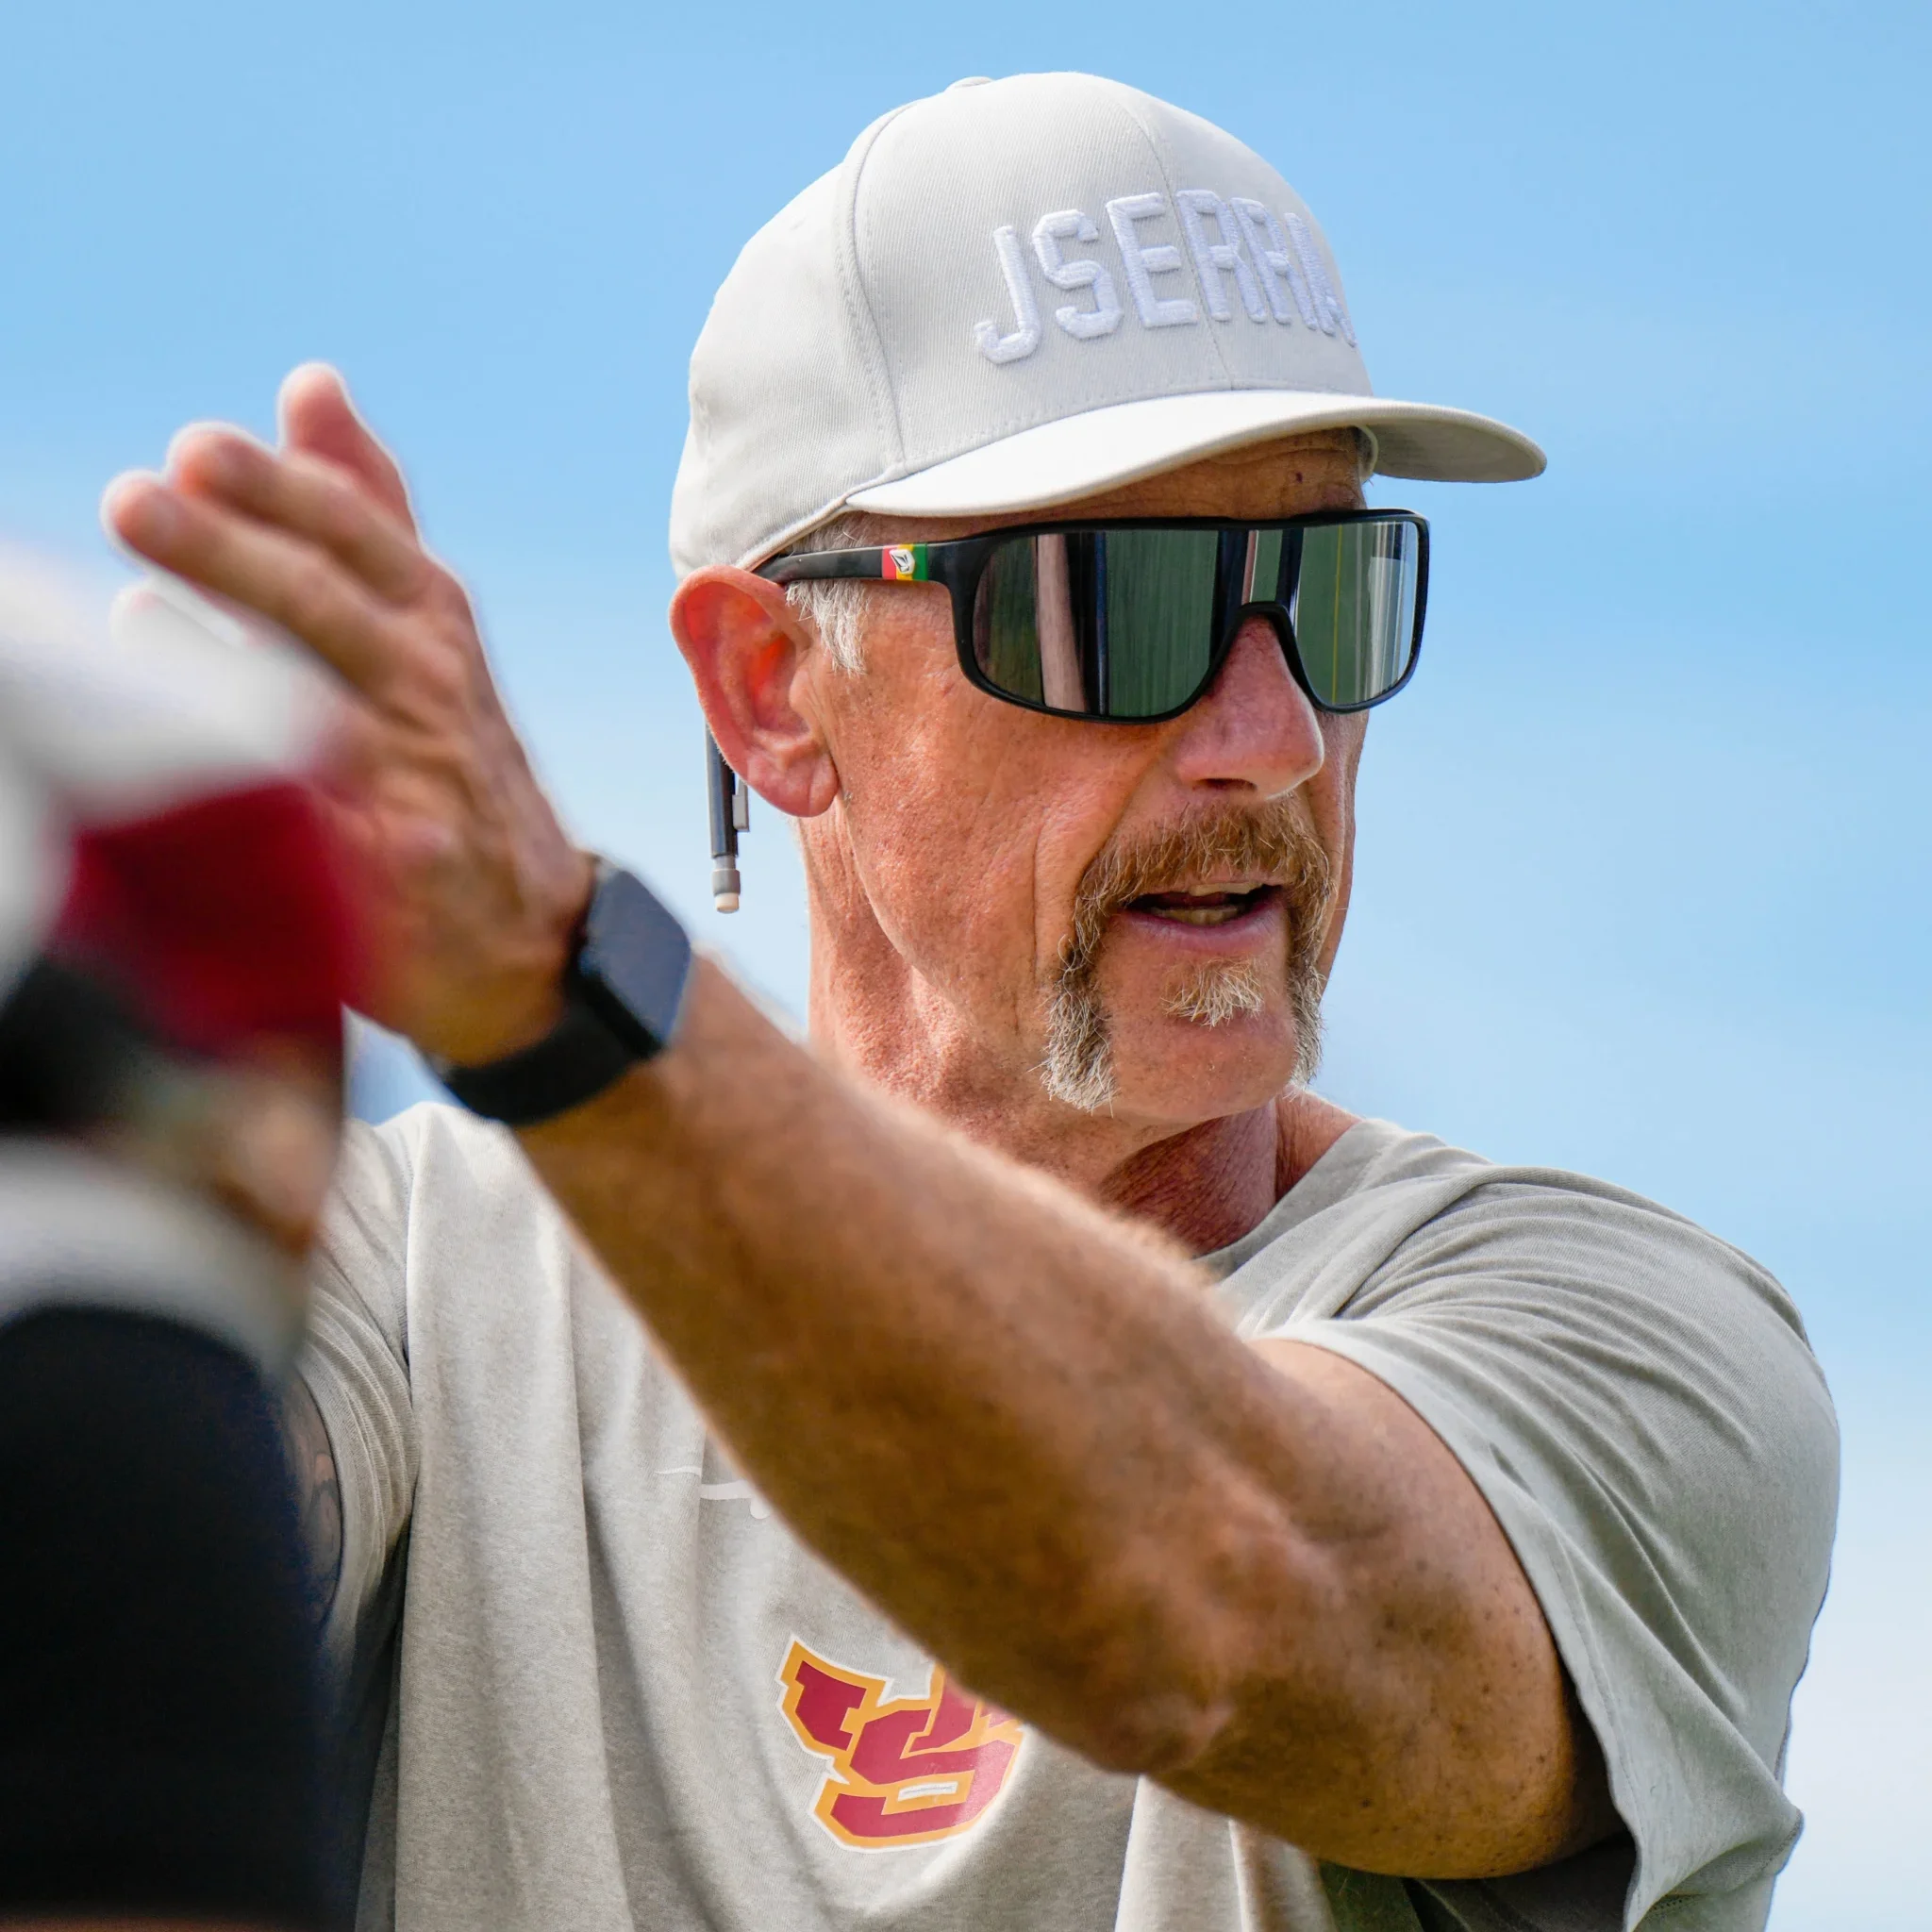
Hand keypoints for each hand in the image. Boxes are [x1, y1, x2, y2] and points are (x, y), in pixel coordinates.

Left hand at [103, 365, 594, 1066]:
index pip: (359, 537)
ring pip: (320, 711)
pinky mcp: (394, 875)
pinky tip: (177, 756)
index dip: (282, 493)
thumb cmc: (455, 760)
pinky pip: (317, 830)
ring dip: (222, 663)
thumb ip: (369, 511)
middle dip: (232, 555)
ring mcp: (418, 783)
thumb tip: (311, 384)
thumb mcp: (432, 627)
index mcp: (434, 623)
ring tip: (131, 619)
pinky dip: (256, 794)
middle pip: (329, 610)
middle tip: (135, 501)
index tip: (199, 449)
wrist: (527, 929)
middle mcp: (431, 692)